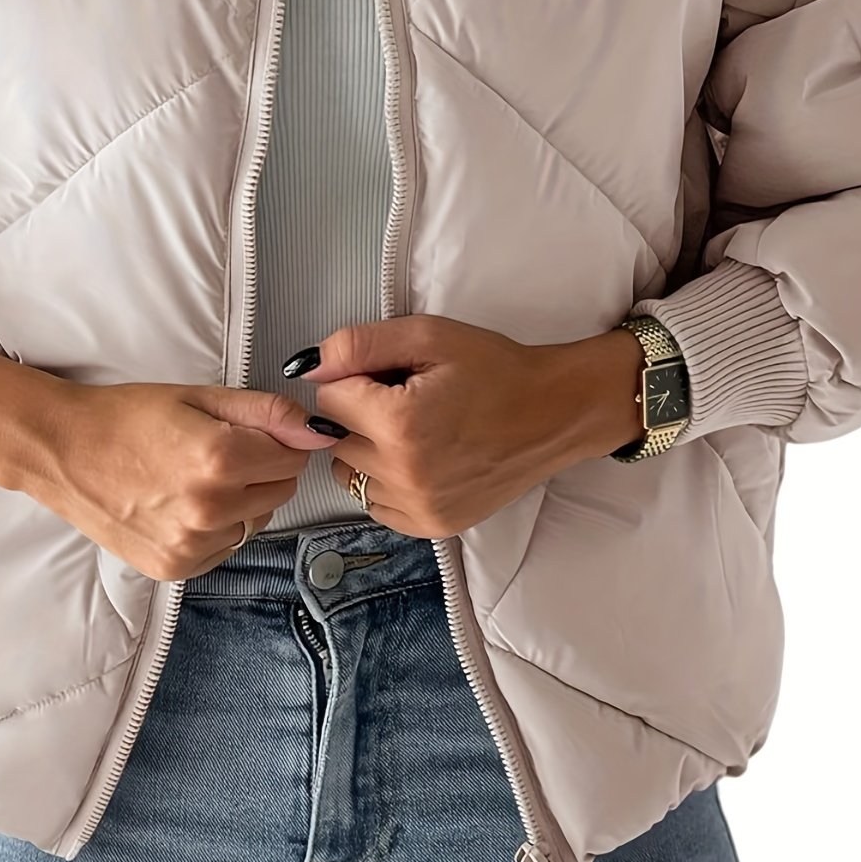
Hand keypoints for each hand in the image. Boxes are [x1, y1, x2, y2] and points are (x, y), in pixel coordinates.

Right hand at [21, 382, 343, 580]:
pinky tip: (181, 505)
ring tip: (194, 479)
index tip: (246, 433)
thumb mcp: (199, 397)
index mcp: (221, 459)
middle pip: (281, 492)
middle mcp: (211, 509)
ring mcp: (192, 544)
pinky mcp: (175, 566)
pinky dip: (215, 529)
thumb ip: (265, 412)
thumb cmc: (126, 417)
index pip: (294, 458)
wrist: (62, 451)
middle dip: (262, 471)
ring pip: (255, 522)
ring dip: (240, 502)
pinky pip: (224, 548)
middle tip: (217, 453)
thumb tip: (317, 431)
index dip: (275, 441)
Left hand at [284, 315, 645, 537]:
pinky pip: (375, 503)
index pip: (329, 398)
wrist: (553, 414)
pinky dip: (386, 480)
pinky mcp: (430, 525)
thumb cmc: (495, 369)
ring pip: (350, 473)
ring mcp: (417, 506)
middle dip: (360, 414)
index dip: (356, 378)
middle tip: (407, 399)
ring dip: (368, 449)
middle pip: (336, 437)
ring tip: (414, 429)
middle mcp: (403, 474)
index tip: (392, 375)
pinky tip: (420, 458)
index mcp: (399, 424)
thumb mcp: (428, 336)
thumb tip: (307, 367)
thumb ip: (359, 345)